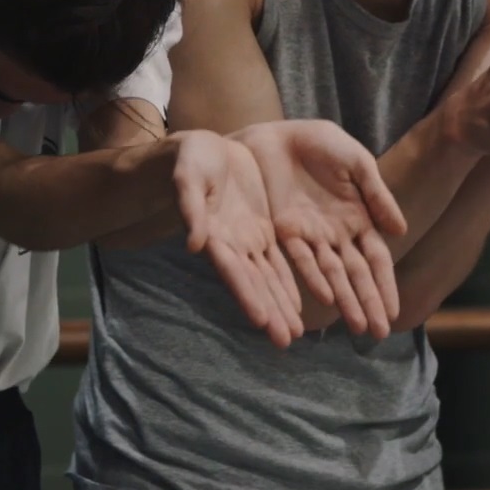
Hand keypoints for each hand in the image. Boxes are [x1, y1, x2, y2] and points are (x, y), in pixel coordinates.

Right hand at [169, 129, 305, 348]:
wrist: (206, 149)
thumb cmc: (191, 162)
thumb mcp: (189, 179)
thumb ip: (192, 210)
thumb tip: (194, 244)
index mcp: (214, 236)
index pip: (233, 271)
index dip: (246, 295)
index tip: (260, 321)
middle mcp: (233, 245)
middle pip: (254, 284)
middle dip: (269, 312)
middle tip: (285, 340)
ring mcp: (249, 240)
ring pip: (268, 279)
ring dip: (281, 305)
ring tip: (295, 333)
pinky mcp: (263, 230)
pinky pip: (279, 261)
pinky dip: (288, 283)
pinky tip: (300, 304)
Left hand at [231, 119, 406, 339]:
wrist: (278, 134)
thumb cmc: (321, 143)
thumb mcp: (357, 163)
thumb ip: (377, 195)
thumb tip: (401, 232)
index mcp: (358, 218)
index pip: (376, 260)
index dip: (385, 286)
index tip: (394, 313)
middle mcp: (336, 234)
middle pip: (356, 275)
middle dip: (367, 303)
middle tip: (378, 335)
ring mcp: (310, 236)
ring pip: (330, 275)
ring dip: (344, 302)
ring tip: (355, 327)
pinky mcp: (284, 231)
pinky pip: (300, 260)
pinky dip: (313, 280)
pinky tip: (325, 301)